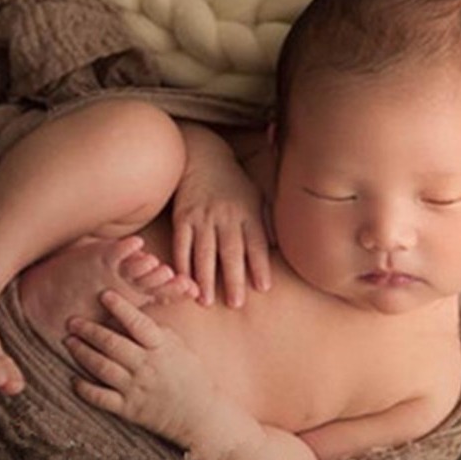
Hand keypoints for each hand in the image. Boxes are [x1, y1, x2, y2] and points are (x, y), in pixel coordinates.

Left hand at [65, 290, 319, 459]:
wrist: (201, 415)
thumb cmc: (191, 376)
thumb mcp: (179, 347)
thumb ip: (156, 332)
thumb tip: (132, 314)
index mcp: (162, 348)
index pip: (138, 323)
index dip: (120, 308)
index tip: (104, 294)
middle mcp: (147, 367)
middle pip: (112, 344)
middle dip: (89, 330)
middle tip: (72, 320)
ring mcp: (136, 389)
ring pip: (102, 367)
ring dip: (82, 353)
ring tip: (69, 341)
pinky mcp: (129, 410)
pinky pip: (101, 398)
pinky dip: (84, 388)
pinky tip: (74, 379)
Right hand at [171, 138, 271, 307]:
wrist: (202, 156)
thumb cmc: (234, 183)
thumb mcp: (256, 197)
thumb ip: (266, 222)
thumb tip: (279, 247)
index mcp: (248, 214)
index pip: (256, 243)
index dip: (260, 265)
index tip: (263, 287)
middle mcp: (226, 217)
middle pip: (230, 251)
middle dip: (233, 278)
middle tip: (235, 303)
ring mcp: (203, 217)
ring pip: (204, 252)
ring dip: (205, 278)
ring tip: (207, 301)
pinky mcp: (182, 217)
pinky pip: (181, 244)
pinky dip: (182, 264)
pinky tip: (183, 281)